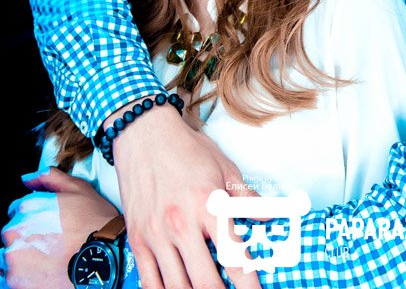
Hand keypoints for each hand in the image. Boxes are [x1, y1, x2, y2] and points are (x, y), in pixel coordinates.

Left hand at [0, 167, 116, 288]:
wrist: (105, 260)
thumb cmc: (95, 225)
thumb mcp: (79, 189)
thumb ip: (50, 178)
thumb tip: (29, 178)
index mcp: (27, 207)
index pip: (16, 210)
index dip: (34, 218)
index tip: (46, 227)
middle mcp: (15, 231)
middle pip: (11, 234)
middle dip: (26, 238)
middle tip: (50, 245)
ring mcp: (13, 257)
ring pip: (6, 257)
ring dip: (21, 258)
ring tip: (47, 261)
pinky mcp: (14, 281)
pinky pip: (4, 279)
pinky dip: (19, 277)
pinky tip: (39, 274)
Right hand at [111, 105, 261, 288]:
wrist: (143, 133)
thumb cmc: (185, 149)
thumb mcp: (224, 168)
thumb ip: (247, 197)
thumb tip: (268, 216)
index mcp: (208, 206)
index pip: (234, 258)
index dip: (248, 285)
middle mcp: (181, 224)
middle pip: (205, 282)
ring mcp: (156, 235)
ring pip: (176, 287)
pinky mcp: (137, 239)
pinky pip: (149, 281)